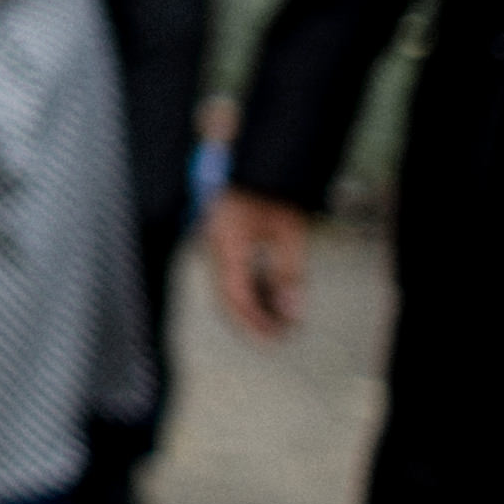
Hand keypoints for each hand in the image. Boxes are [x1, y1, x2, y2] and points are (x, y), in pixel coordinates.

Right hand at [204, 186, 310, 337]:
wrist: (249, 168)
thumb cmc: (268, 193)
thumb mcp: (290, 232)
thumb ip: (291, 273)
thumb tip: (292, 309)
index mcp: (229, 246)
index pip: (238, 297)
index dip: (257, 321)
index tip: (279, 335)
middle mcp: (213, 250)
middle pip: (225, 299)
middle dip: (251, 322)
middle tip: (278, 334)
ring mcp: (211, 247)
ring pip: (224, 290)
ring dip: (249, 308)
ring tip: (278, 317)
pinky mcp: (216, 245)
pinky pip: (225, 277)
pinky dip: (245, 292)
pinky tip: (267, 295)